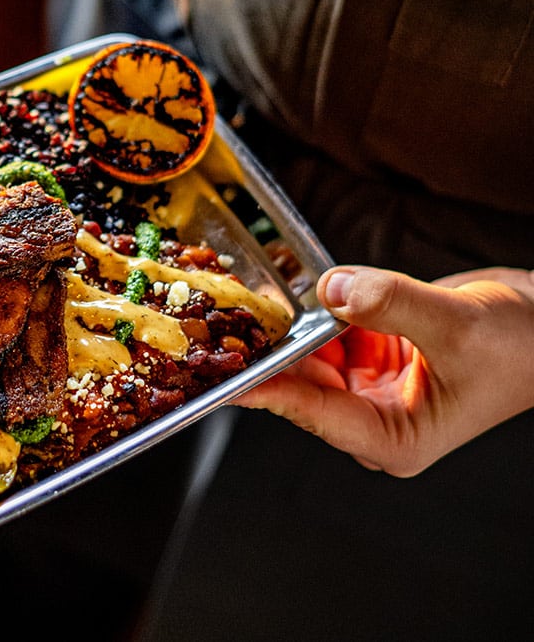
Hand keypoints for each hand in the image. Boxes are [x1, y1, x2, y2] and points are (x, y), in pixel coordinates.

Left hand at [235, 265, 533, 475]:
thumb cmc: (520, 347)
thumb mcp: (454, 326)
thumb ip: (389, 304)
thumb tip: (332, 291)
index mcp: (394, 438)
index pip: (314, 412)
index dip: (267, 390)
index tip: (224, 376)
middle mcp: (375, 417)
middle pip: (302, 383)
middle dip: (270, 350)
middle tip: (224, 320)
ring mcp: (370, 385)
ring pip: (309, 353)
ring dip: (289, 325)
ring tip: (250, 297)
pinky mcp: (370, 351)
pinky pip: (327, 330)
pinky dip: (314, 310)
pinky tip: (295, 289)